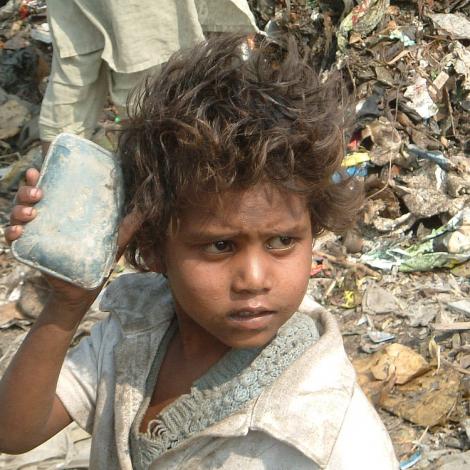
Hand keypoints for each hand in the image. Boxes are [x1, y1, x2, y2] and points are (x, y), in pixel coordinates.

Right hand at [6, 168, 140, 311]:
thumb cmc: (97, 262)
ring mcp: (35, 233)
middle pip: (28, 197)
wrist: (81, 292)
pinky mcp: (28, 250)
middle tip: (39, 193)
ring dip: (19, 209)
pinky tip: (18, 232)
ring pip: (17, 213)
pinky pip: (12, 239)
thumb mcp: (114, 241)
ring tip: (31, 212)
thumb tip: (146, 208)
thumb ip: (128, 226)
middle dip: (27, 190)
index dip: (40, 177)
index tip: (39, 169)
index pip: (49, 188)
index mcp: (63, 211)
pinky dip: (12, 233)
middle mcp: (46, 218)